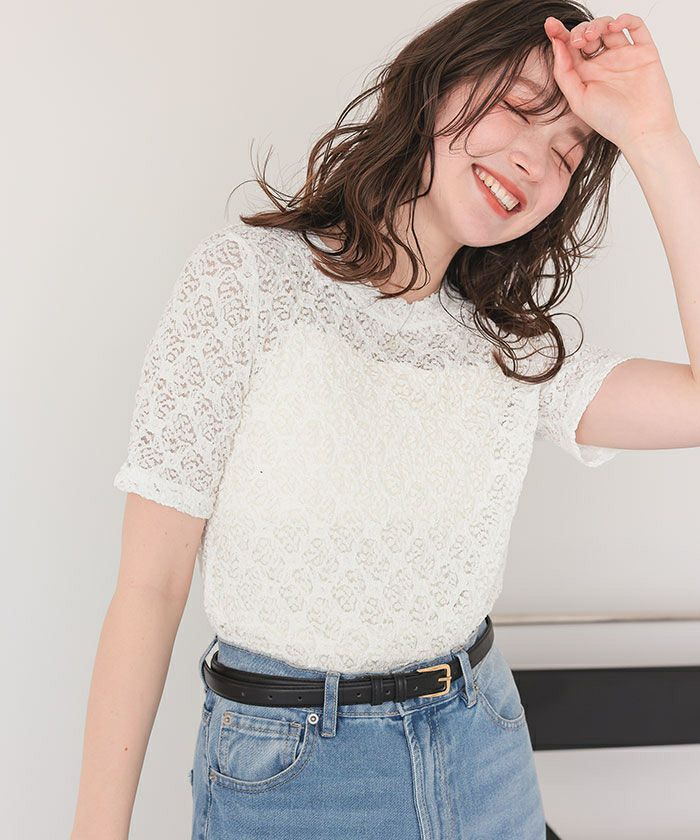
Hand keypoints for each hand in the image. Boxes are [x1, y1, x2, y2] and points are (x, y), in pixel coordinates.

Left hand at [543, 13, 681, 151]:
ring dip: (599, 23)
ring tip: (594, 35)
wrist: (641, 131)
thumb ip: (564, 73)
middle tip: (579, 40)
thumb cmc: (610, 121)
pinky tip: (615, 26)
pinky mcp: (645, 52)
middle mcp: (604, 63)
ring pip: (610, 26)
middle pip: (589, 34)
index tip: (550, 25)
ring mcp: (625, 55)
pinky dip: (626, 19)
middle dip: (580, 30)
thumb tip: (557, 45)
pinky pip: (636, 27)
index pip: (570, 48)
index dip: (559, 34)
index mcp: (586, 74)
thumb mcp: (578, 100)